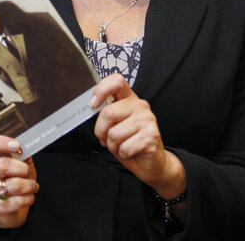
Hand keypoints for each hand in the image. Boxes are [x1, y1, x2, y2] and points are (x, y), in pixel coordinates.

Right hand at [0, 136, 38, 228]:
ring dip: (30, 185)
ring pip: (15, 185)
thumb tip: (28, 144)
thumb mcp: (20, 161)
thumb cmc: (16, 178)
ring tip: (31, 186)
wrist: (11, 205)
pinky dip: (29, 198)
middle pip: (2, 165)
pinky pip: (18, 201)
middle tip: (26, 172)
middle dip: (22, 168)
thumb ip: (22, 152)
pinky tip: (28, 196)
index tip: (16, 145)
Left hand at [89, 74, 185, 199]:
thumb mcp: (115, 125)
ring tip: (123, 145)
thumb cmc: (130, 142)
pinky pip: (125, 147)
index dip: (101, 90)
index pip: (116, 81)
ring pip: (114, 134)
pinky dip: (123, 154)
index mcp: (129, 99)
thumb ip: (106, 114)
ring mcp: (148, 119)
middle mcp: (140, 106)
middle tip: (110, 138)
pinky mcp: (151, 135)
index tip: (93, 104)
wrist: (151, 162)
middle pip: (108, 113)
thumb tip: (92, 106)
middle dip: (102, 132)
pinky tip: (131, 151)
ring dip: (113, 146)